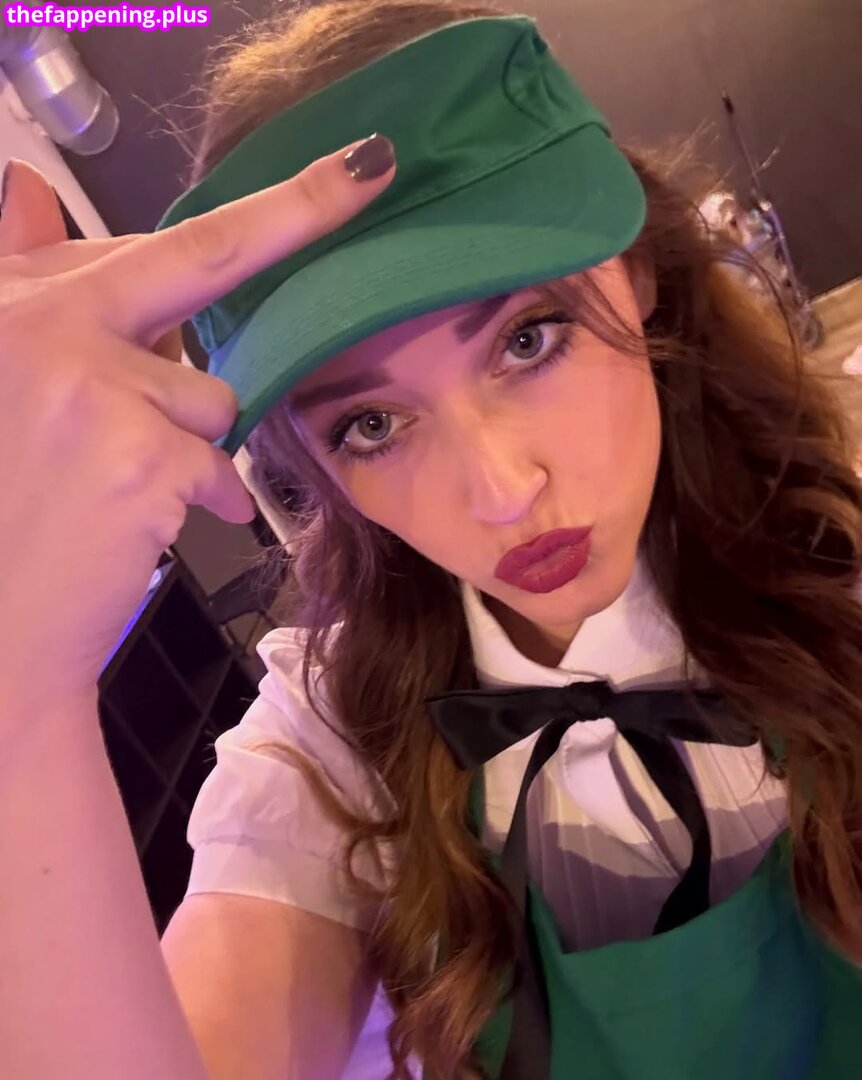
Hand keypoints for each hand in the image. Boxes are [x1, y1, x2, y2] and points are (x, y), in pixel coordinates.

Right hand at [0, 142, 394, 712]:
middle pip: (201, 256)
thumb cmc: (2, 498)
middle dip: (299, 208)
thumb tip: (26, 186)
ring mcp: (93, 390)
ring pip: (211, 393)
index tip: (336, 168)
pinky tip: (139, 518)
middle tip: (369, 169)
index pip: (137, 244)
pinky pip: (215, 464)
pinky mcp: (142, 458)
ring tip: (120, 479)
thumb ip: (23, 281)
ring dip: (188, 436)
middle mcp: (42, 326)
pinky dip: (196, 496)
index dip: (242, 215)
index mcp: (9, 301)